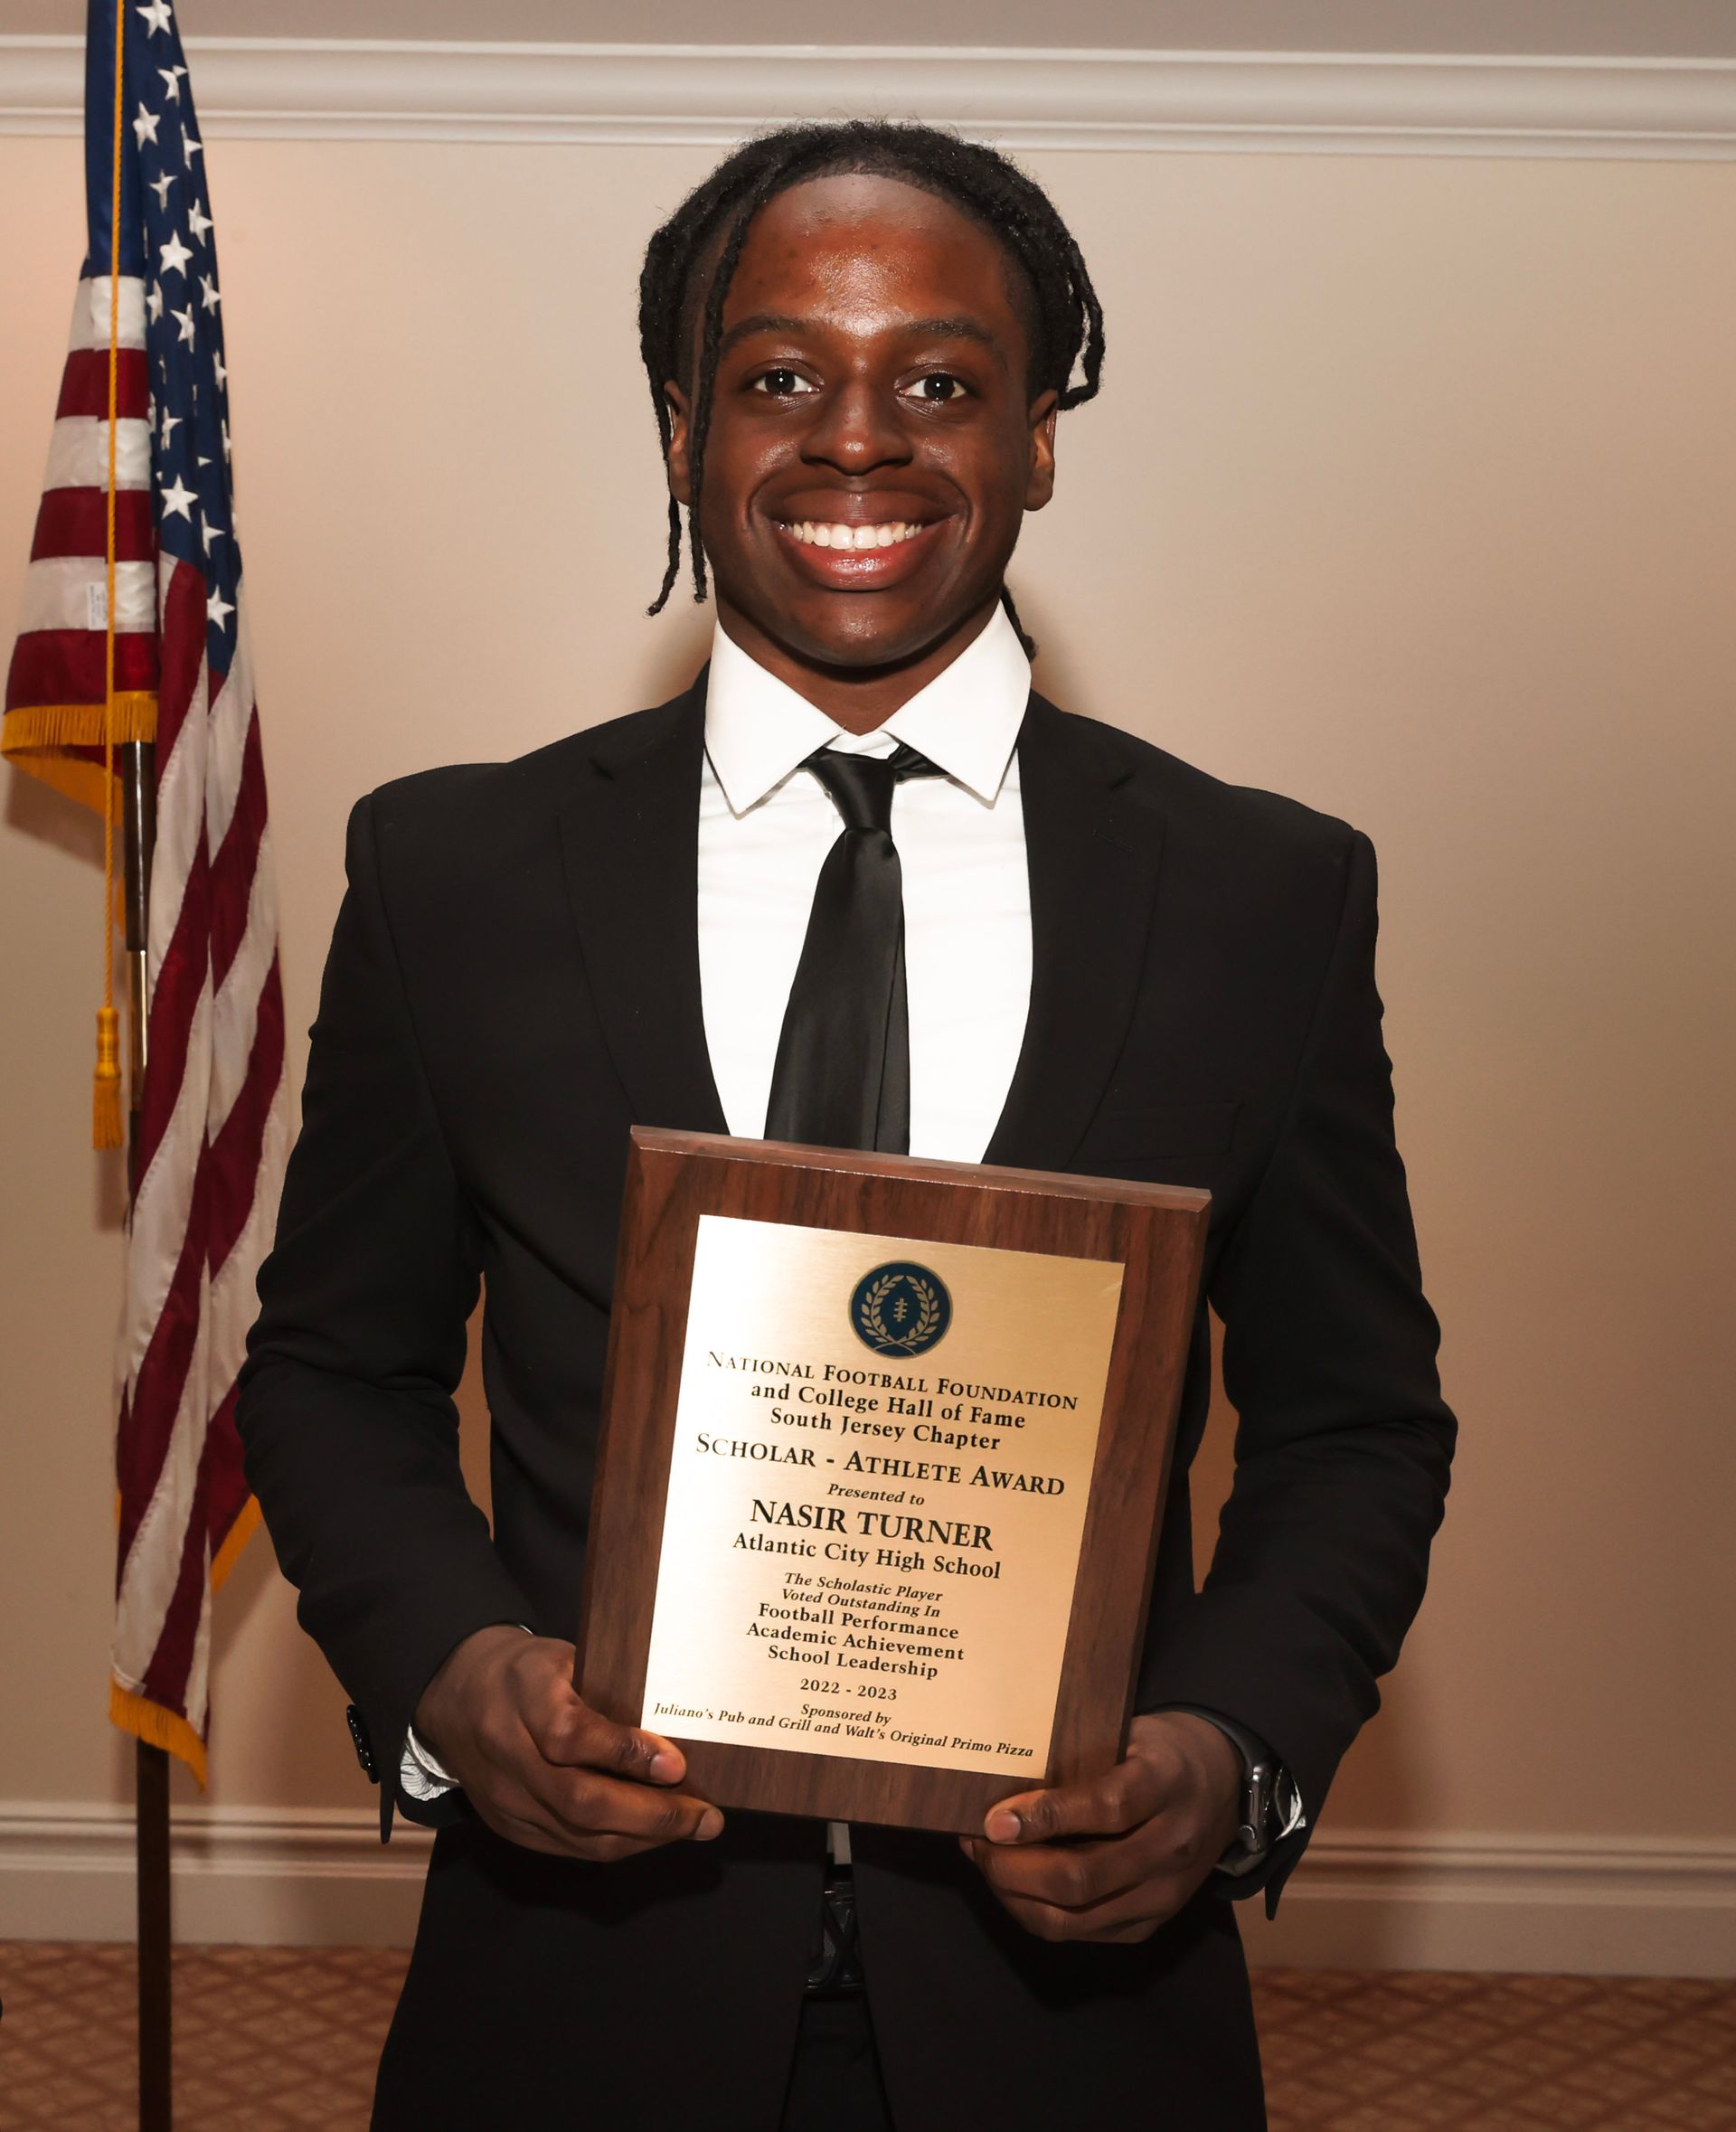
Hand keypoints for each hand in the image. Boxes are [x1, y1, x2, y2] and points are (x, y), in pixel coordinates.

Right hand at [412, 1625, 723, 1860]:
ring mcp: (506, 1799)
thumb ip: (607, 1689)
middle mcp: (509, 1755)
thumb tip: (674, 1726)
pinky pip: (570, 1847)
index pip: (572, 1736)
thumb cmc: (526, 1672)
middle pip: (581, 1800)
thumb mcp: (564, 1658)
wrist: (456, 1696)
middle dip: (653, 1815)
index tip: (677, 1764)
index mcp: (524, 1697)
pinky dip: (618, 1845)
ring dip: (644, 1838)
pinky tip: (653, 1834)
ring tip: (693, 1827)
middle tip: (706, 1816)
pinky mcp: (509, 1827)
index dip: (626, 1754)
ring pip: (580, 1835)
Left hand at [961, 1711, 1241, 1942]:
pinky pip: (1080, 1932)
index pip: (1106, 1808)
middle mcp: (1171, 1847)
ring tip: (985, 1864)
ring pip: (1074, 1918)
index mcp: (1167, 1784)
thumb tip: (1003, 1783)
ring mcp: (1164, 1895)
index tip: (994, 1819)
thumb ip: (1080, 1757)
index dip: (1045, 1816)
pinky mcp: (1151, 1924)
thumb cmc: (1158, 1751)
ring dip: (1015, 1896)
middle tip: (977, 1843)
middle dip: (1013, 1868)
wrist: (1221, 1787)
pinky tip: (1012, 1884)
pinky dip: (1035, 1912)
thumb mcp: (1129, 1732)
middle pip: (1082, 1879)